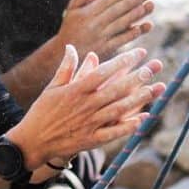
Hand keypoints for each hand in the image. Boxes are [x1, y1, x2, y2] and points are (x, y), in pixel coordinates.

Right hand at [11, 45, 164, 167]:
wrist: (32, 142)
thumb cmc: (42, 112)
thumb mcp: (52, 87)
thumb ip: (66, 67)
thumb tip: (71, 47)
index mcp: (76, 90)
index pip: (103, 72)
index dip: (122, 61)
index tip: (138, 53)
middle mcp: (85, 105)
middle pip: (116, 89)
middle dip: (137, 77)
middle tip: (154, 67)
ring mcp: (89, 123)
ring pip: (119, 109)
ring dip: (139, 99)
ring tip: (155, 89)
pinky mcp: (91, 140)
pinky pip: (113, 133)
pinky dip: (129, 126)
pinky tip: (143, 119)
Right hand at [58, 0, 154, 61]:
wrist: (64, 54)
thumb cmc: (70, 28)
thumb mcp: (72, 9)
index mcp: (87, 13)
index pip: (107, 0)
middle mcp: (94, 24)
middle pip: (117, 10)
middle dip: (134, 0)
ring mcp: (100, 37)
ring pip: (121, 23)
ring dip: (136, 14)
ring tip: (149, 5)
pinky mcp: (105, 49)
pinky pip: (121, 40)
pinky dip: (132, 33)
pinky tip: (142, 26)